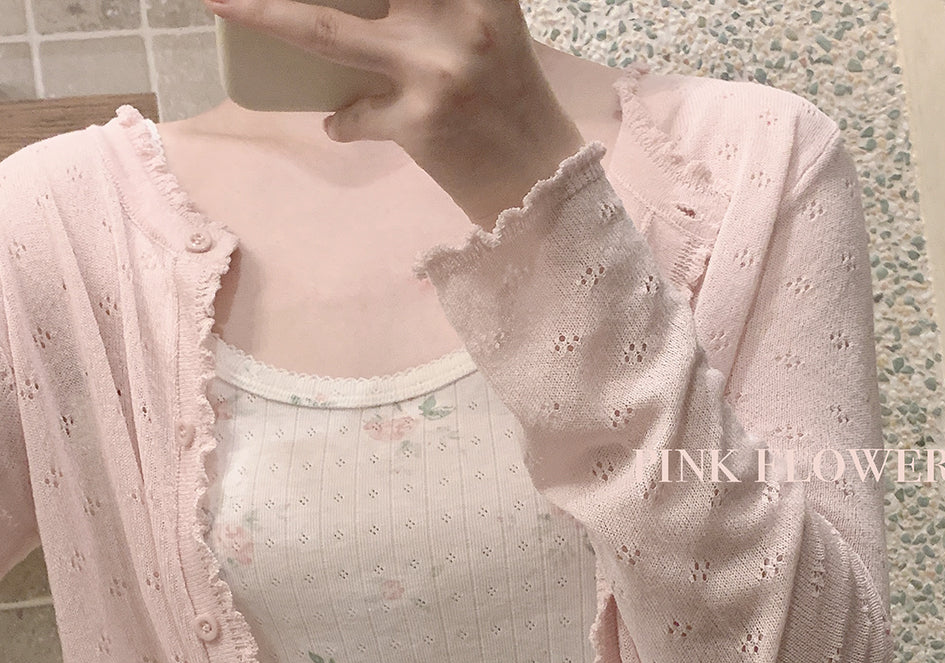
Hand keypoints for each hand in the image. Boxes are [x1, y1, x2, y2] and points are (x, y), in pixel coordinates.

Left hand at [205, 0, 585, 225]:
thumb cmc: (510, 100)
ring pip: (325, 32)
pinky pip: (353, 115)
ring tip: (224, 3)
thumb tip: (366, 5)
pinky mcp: (417, 123)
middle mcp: (460, 18)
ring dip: (264, 13)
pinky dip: (342, 120)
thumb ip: (441, 4)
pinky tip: (341, 123)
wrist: (538, 181)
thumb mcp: (488, 29)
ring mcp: (434, 71)